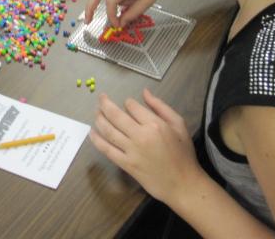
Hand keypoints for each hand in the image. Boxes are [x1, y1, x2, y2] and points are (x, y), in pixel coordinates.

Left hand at [90, 89, 201, 203]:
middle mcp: (140, 135)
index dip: (128, 102)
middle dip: (105, 104)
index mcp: (154, 124)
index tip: (128, 102)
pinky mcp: (126, 164)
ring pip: (109, 131)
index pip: (132, 106)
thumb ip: (161, 106)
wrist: (182, 182)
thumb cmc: (183, 152)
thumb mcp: (178, 124)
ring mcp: (131, 151)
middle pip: (116, 116)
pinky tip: (92, 132)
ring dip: (99, 119)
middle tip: (101, 97)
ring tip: (96, 112)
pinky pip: (107, 150)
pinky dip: (97, 140)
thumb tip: (145, 92)